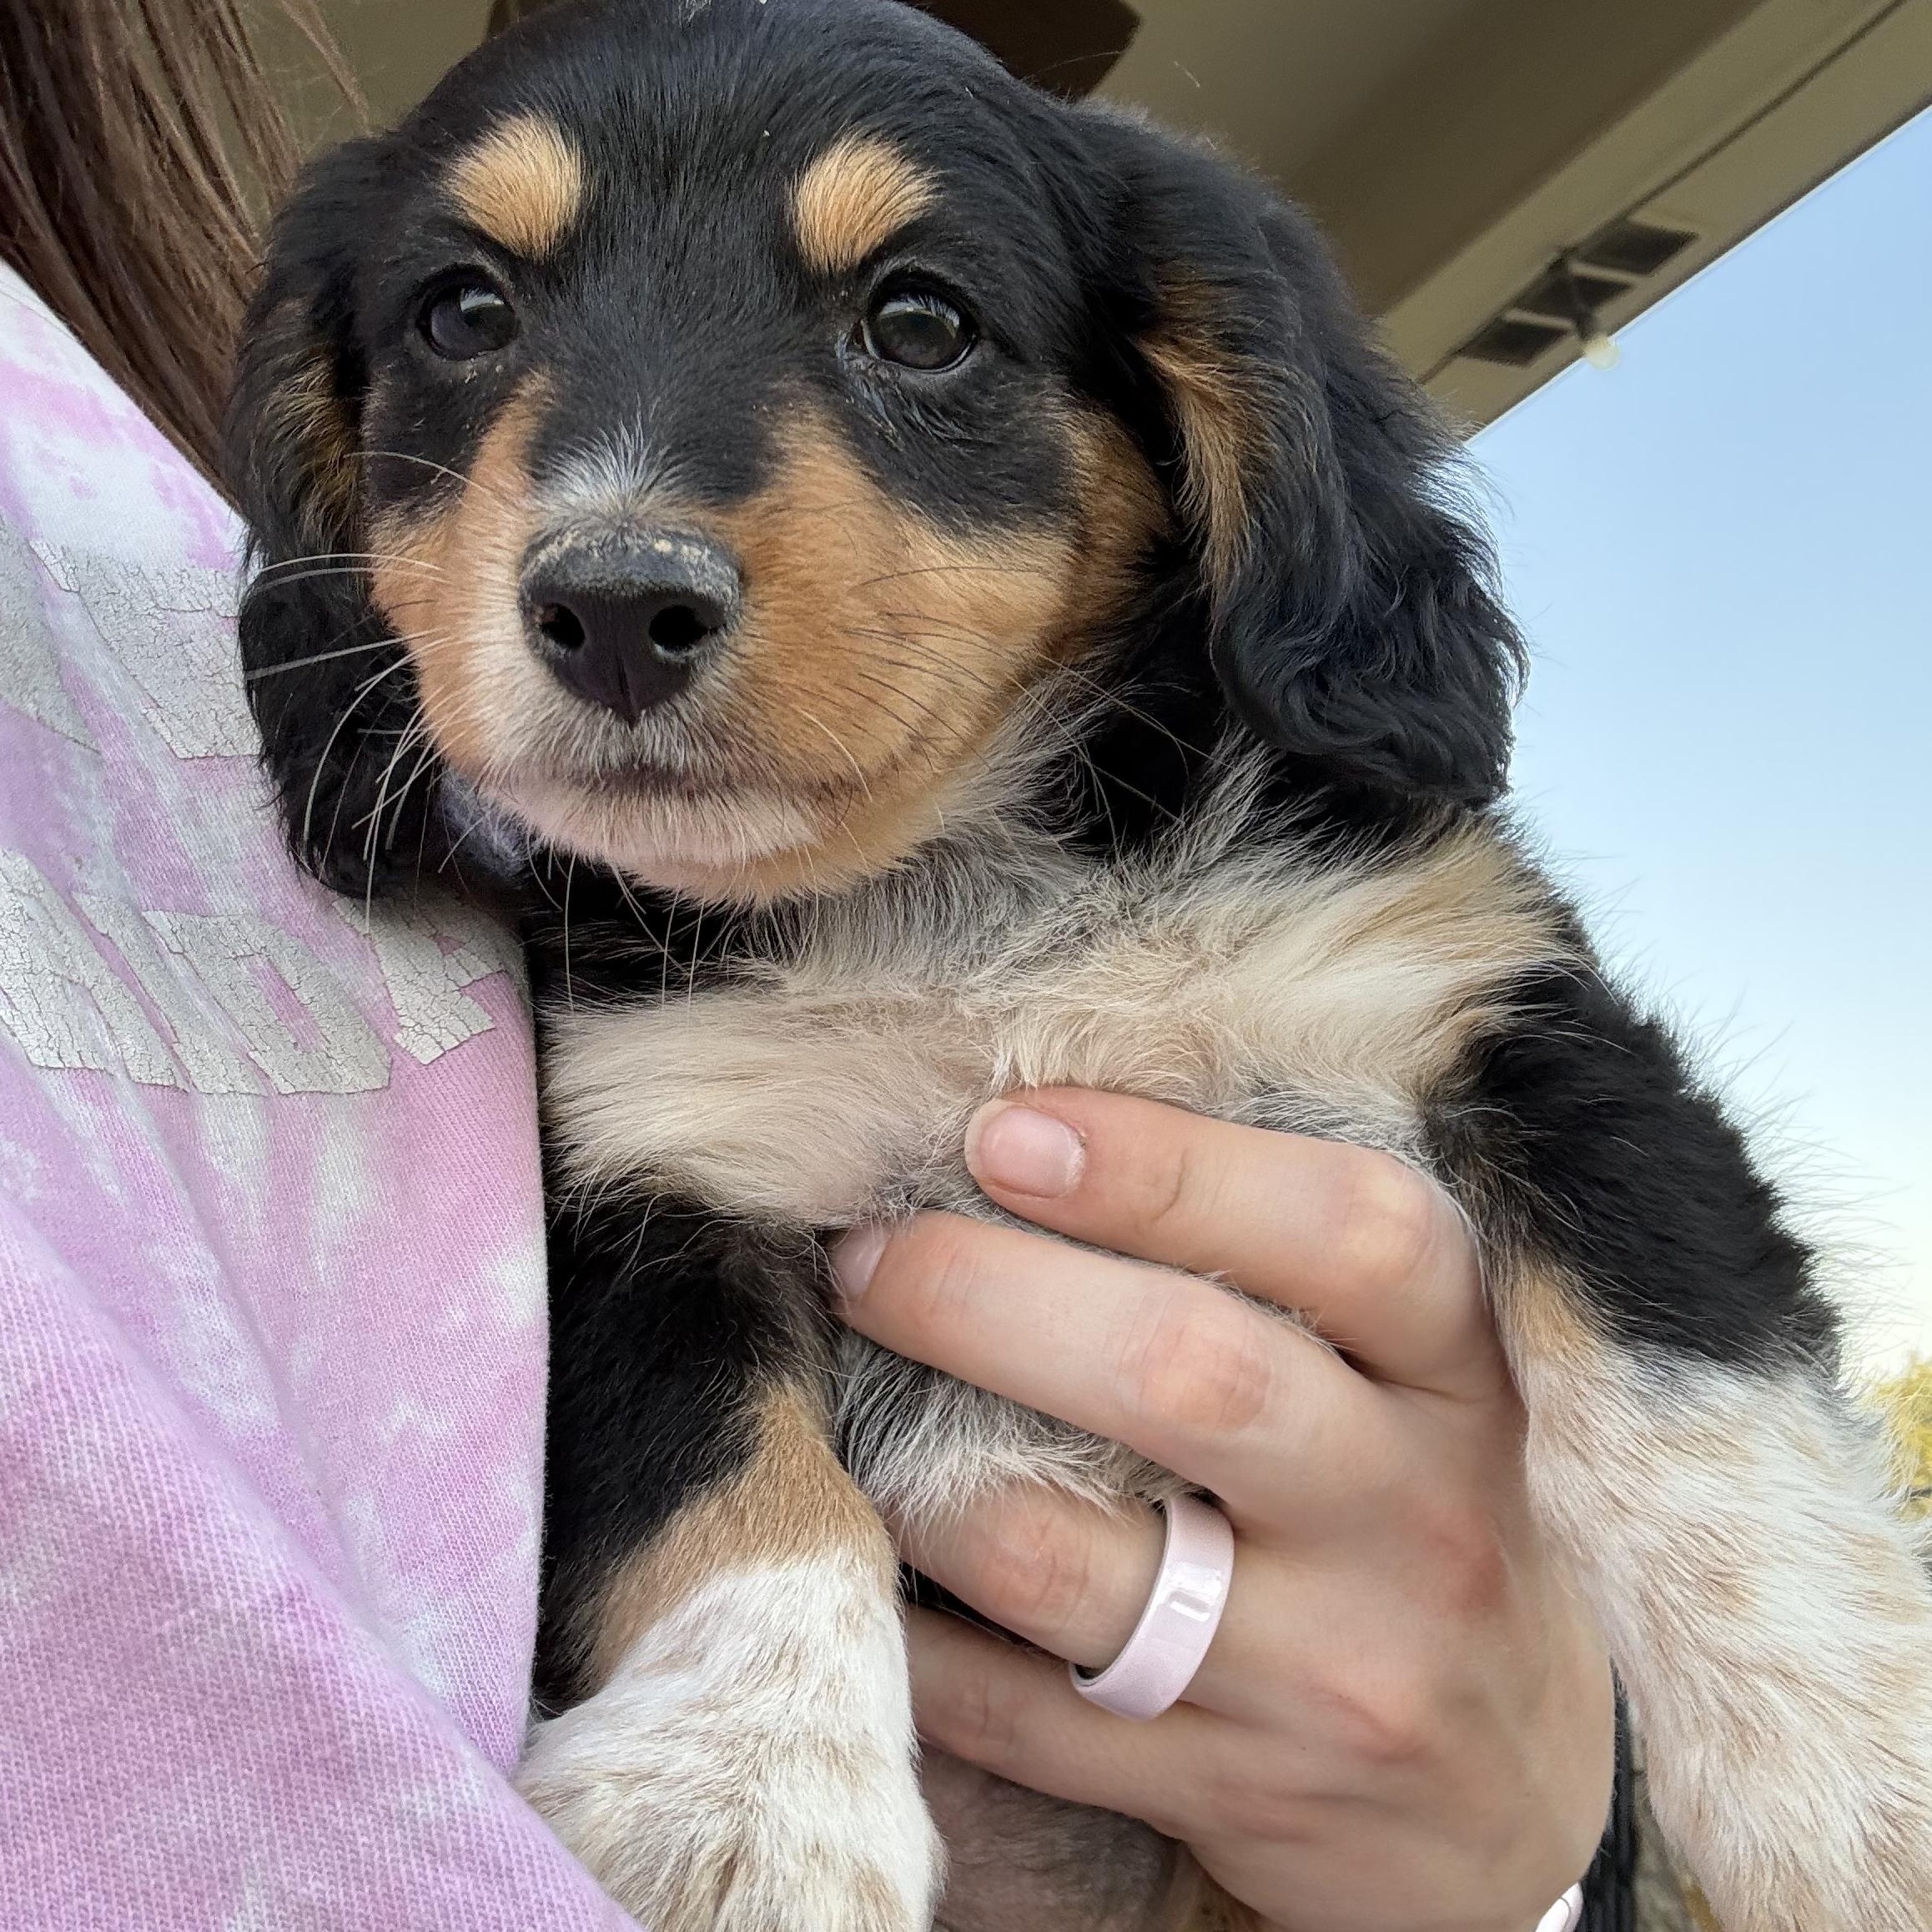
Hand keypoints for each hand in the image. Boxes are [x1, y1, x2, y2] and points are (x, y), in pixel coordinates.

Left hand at [832, 1090, 1613, 1931]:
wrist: (1511, 1793)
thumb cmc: (1413, 1508)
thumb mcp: (1412, 1371)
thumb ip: (1278, 1255)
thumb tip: (1036, 1129)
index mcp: (1458, 1373)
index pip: (1350, 1232)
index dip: (1163, 1166)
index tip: (1004, 1129)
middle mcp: (1409, 1521)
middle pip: (1187, 1375)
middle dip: (985, 1295)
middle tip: (870, 1253)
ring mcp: (1322, 1676)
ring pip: (1060, 1558)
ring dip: (916, 1471)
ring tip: (856, 1399)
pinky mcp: (1226, 1793)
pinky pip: (1007, 1716)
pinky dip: (910, 1630)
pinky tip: (870, 1559)